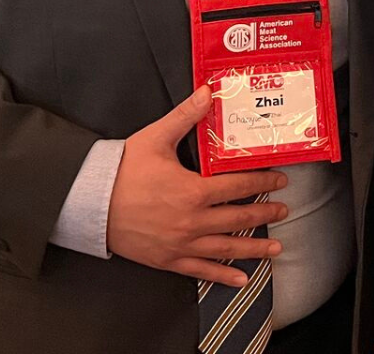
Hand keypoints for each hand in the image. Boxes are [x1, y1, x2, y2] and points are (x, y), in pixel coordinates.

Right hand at [106, 86, 289, 285]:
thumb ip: (186, 115)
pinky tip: (241, 280)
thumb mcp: (156, 137)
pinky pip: (201, 270)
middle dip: (265, 213)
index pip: (239, 186)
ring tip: (275, 249)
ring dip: (254, 248)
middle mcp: (192, 220)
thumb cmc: (122, 170)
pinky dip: (223, 276)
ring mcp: (181, 243)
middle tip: (283, 210)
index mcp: (193, 191)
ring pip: (226, 248)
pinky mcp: (168, 259)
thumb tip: (208, 92)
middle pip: (239, 218)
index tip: (280, 180)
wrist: (90, 202)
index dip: (263, 182)